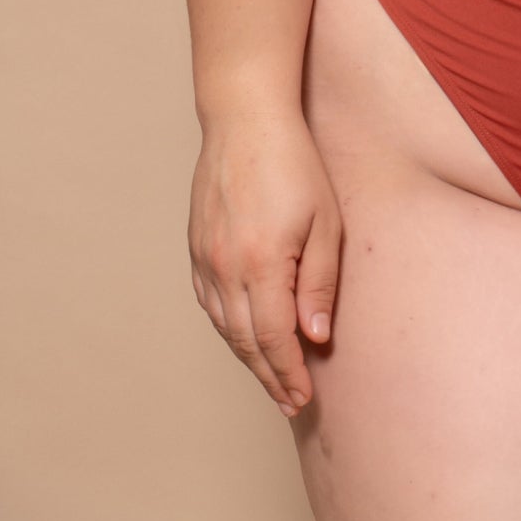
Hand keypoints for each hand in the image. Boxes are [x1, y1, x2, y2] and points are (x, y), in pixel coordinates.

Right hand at [188, 108, 342, 419]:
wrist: (245, 118)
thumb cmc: (294, 163)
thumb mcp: (325, 222)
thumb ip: (319, 284)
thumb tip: (315, 338)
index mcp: (262, 264)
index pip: (275, 340)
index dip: (289, 374)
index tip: (302, 399)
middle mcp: (226, 268)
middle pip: (246, 341)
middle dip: (269, 376)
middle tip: (289, 402)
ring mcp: (205, 258)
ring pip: (224, 326)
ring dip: (247, 356)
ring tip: (270, 377)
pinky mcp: (196, 247)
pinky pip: (208, 302)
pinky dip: (226, 327)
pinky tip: (242, 335)